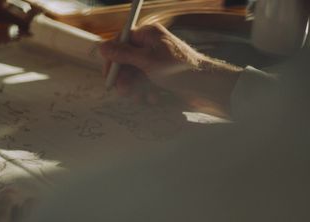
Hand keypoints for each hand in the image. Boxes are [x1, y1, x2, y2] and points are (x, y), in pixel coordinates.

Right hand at [100, 24, 242, 115]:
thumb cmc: (181, 70)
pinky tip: (155, 98)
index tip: (109, 75)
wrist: (207, 88)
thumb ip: (123, 54)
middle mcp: (151, 47)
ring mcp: (156, 63)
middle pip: (126, 62)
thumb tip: (103, 47)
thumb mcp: (148, 61)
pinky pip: (145, 85)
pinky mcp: (161, 77)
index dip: (113, 59)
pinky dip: (147, 93)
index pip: (121, 42)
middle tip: (125, 92)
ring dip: (136, 89)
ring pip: (134, 76)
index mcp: (148, 36)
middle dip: (125, 79)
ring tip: (142, 97)